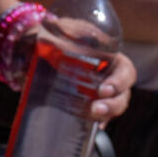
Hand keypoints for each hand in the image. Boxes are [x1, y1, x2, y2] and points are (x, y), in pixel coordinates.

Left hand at [8, 15, 133, 121]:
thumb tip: (60, 39)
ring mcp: (98, 89)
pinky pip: (99, 114)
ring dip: (107, 113)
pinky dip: (98, 121)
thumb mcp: (57, 30)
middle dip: (114, 103)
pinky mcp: (86, 100)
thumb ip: (60, 34)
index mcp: (107, 55)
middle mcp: (107, 74)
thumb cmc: (50, 34)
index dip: (120, 81)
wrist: (32, 46)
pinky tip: (94, 126)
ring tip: (94, 116)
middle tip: (97, 108)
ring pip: (114, 104)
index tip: (103, 89)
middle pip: (123, 93)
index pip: (125, 70)